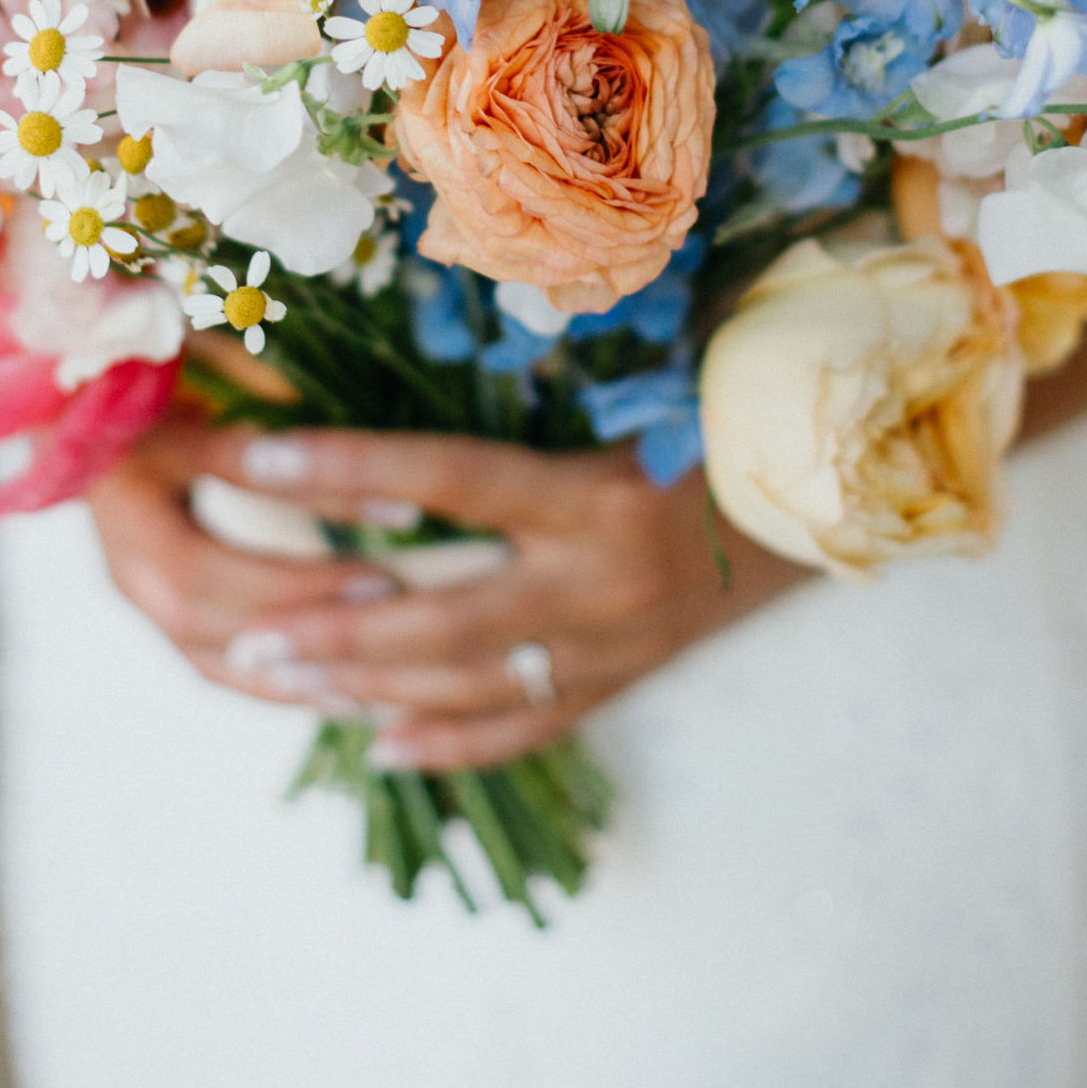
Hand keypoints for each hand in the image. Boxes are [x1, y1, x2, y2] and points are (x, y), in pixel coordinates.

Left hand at [88, 418, 802, 770]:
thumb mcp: (649, 387)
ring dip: (364, 687)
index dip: (344, 469)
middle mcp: (600, 582)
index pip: (447, 477)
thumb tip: (420, 343)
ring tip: (275, 682)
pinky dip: (449, 739)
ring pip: (467, 684)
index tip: (251, 457)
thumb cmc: (734, 413)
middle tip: (239, 639)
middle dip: (331, 631)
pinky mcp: (626, 681)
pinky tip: (378, 744)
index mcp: (599, 494)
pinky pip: (524, 726)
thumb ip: (543, 383)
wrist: (847, 497)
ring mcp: (613, 647)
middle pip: (439, 617)